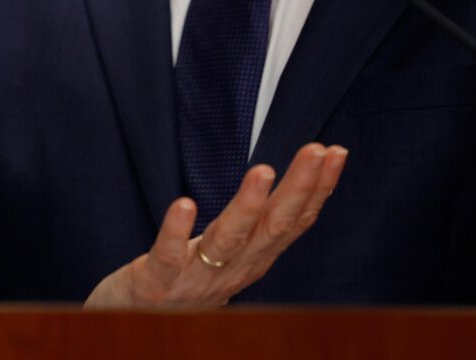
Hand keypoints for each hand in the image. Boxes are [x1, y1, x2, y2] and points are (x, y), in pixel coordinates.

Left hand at [84, 142, 346, 307]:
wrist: (139, 326)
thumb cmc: (186, 280)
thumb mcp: (230, 252)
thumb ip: (254, 224)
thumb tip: (293, 183)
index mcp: (252, 258)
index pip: (292, 222)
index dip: (316, 188)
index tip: (336, 151)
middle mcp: (233, 268)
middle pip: (272, 226)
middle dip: (298, 187)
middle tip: (317, 150)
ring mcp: (196, 276)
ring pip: (229, 240)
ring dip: (247, 206)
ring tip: (263, 170)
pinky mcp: (157, 279)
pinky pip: (169, 254)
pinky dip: (177, 230)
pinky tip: (184, 204)